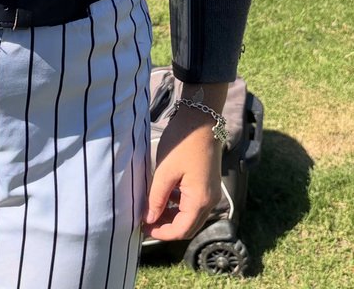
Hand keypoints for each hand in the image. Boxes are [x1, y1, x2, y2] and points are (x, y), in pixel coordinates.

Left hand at [143, 106, 222, 241]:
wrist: (201, 119)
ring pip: (191, 216)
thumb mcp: (165, 171)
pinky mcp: (208, 184)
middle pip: (188, 226)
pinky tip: (165, 195)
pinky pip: (194, 203)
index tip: (143, 228)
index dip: (161, 233)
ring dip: (172, 216)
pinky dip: (179, 205)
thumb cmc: (182, 143)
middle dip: (167, 227)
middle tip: (146, 221)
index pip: (181, 230)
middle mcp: (210, 201)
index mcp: (200, 200)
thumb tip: (148, 219)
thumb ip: (156, 198)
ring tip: (152, 208)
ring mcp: (211, 192)